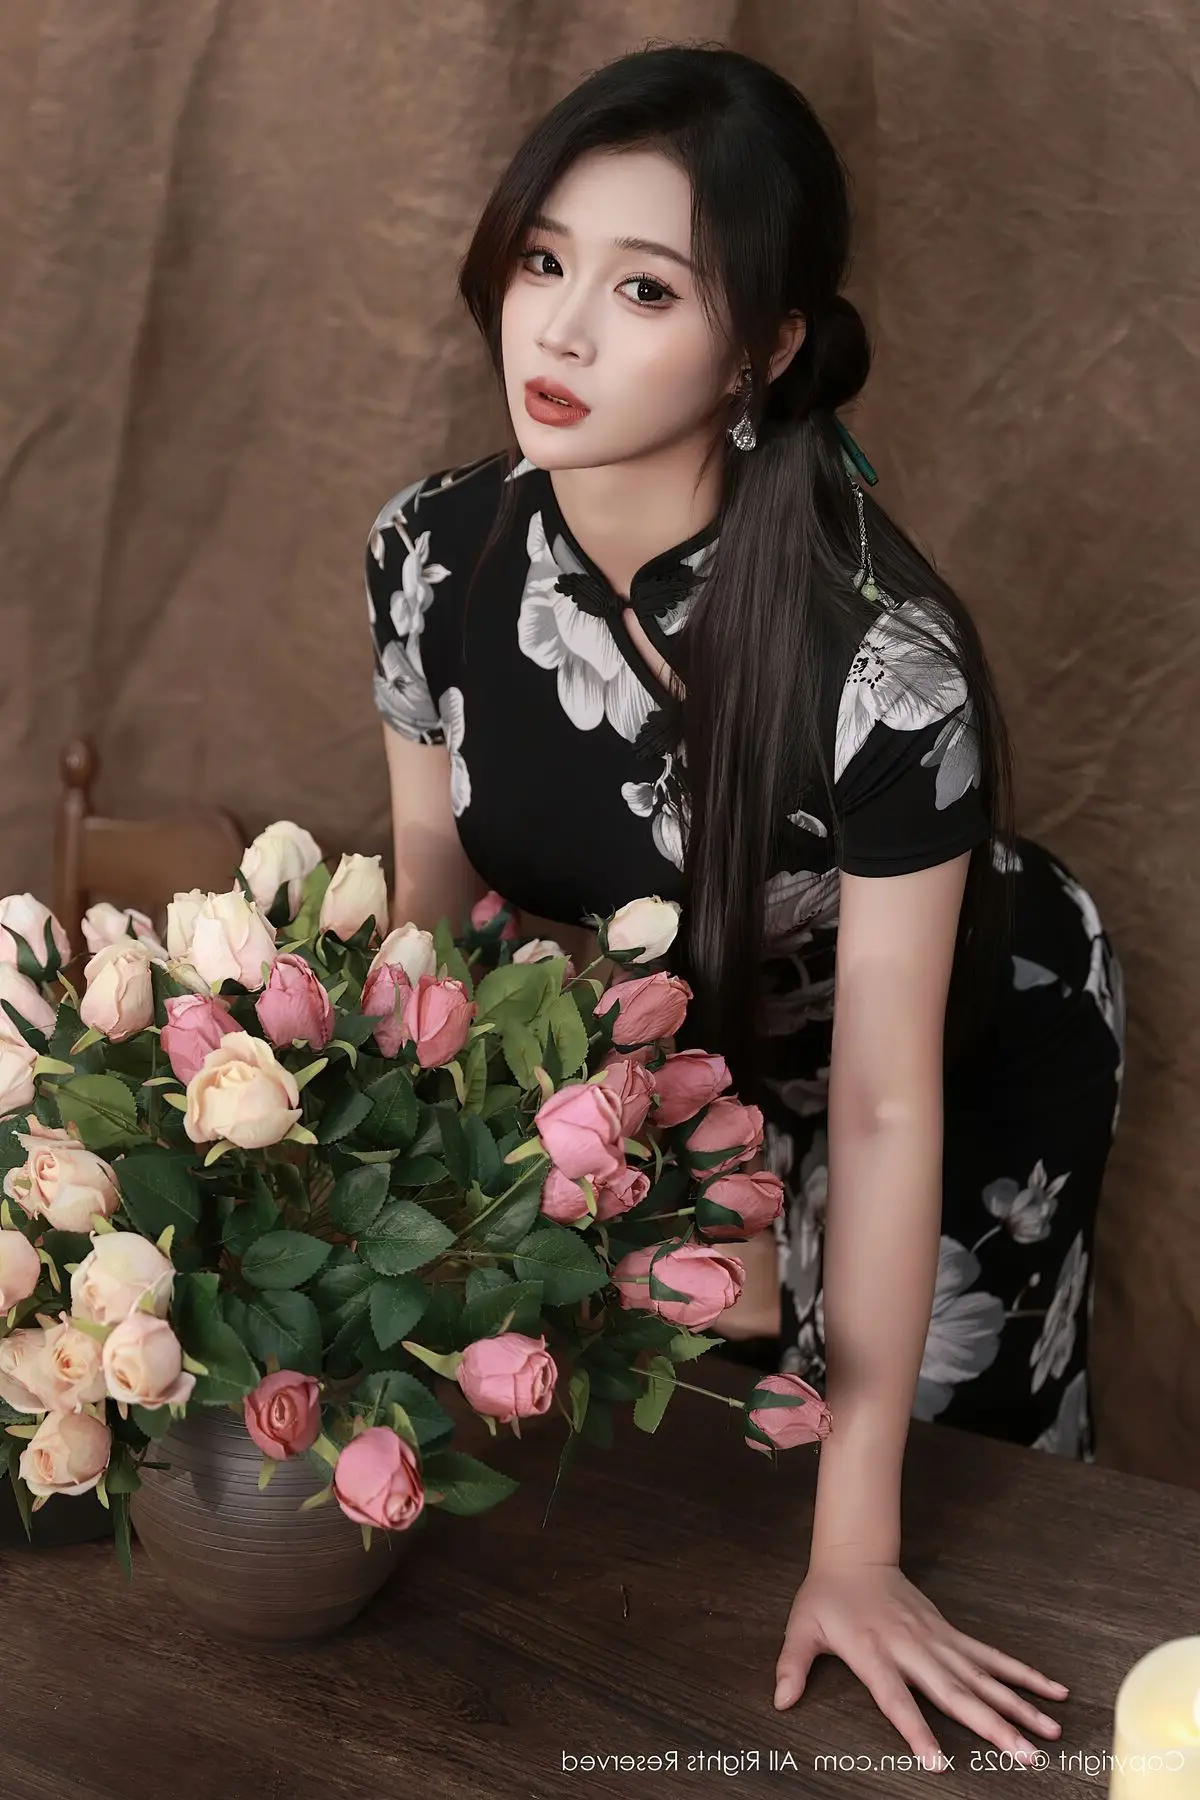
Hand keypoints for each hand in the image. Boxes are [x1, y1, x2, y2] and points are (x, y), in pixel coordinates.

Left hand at [774, 1555, 1068, 1768]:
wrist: (855, 1556)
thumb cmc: (827, 1597)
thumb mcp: (801, 1627)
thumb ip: (792, 1664)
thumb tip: (781, 1700)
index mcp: (874, 1653)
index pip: (897, 1699)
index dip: (916, 1729)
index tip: (938, 1761)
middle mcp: (913, 1649)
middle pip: (955, 1693)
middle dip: (992, 1725)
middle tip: (1025, 1756)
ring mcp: (938, 1641)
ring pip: (984, 1677)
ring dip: (1019, 1705)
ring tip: (1051, 1732)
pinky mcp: (951, 1634)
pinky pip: (991, 1656)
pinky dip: (1022, 1673)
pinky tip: (1052, 1689)